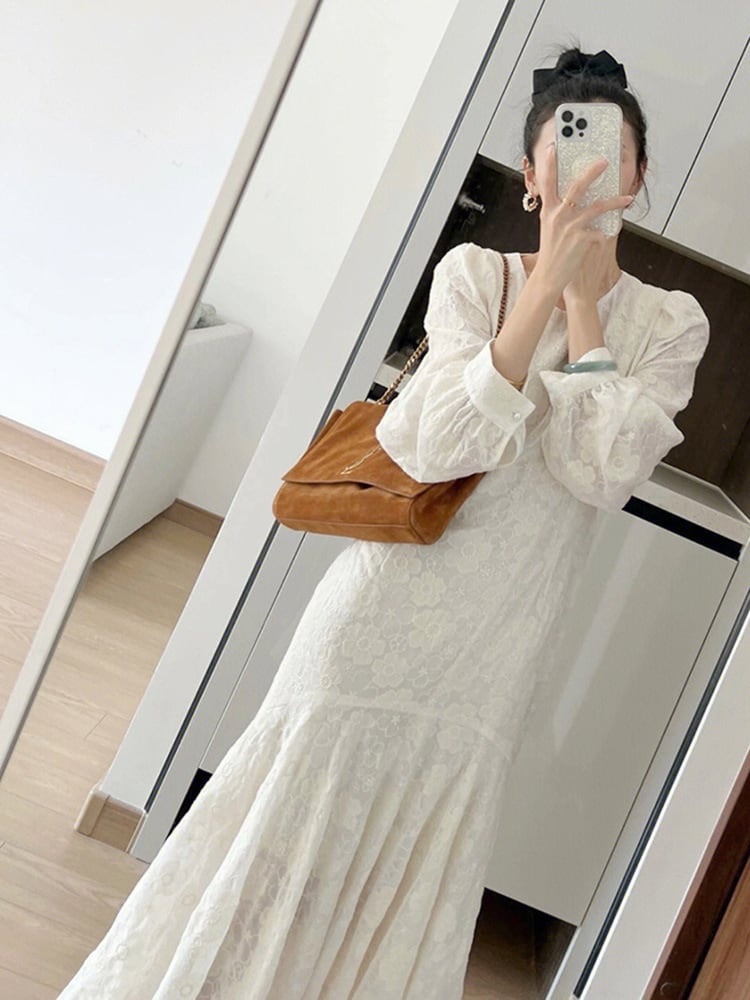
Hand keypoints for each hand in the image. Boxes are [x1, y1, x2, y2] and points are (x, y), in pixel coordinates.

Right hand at [533, 145, 632, 295]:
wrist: (549, 277)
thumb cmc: (551, 252)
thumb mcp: (550, 228)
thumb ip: (558, 211)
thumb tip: (572, 197)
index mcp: (548, 211)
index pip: (547, 182)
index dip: (549, 163)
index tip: (553, 147)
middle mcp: (558, 216)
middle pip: (577, 187)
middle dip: (592, 172)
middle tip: (604, 161)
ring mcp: (570, 227)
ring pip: (597, 207)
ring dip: (615, 201)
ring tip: (626, 198)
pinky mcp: (581, 239)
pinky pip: (599, 231)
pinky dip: (605, 233)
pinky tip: (608, 236)